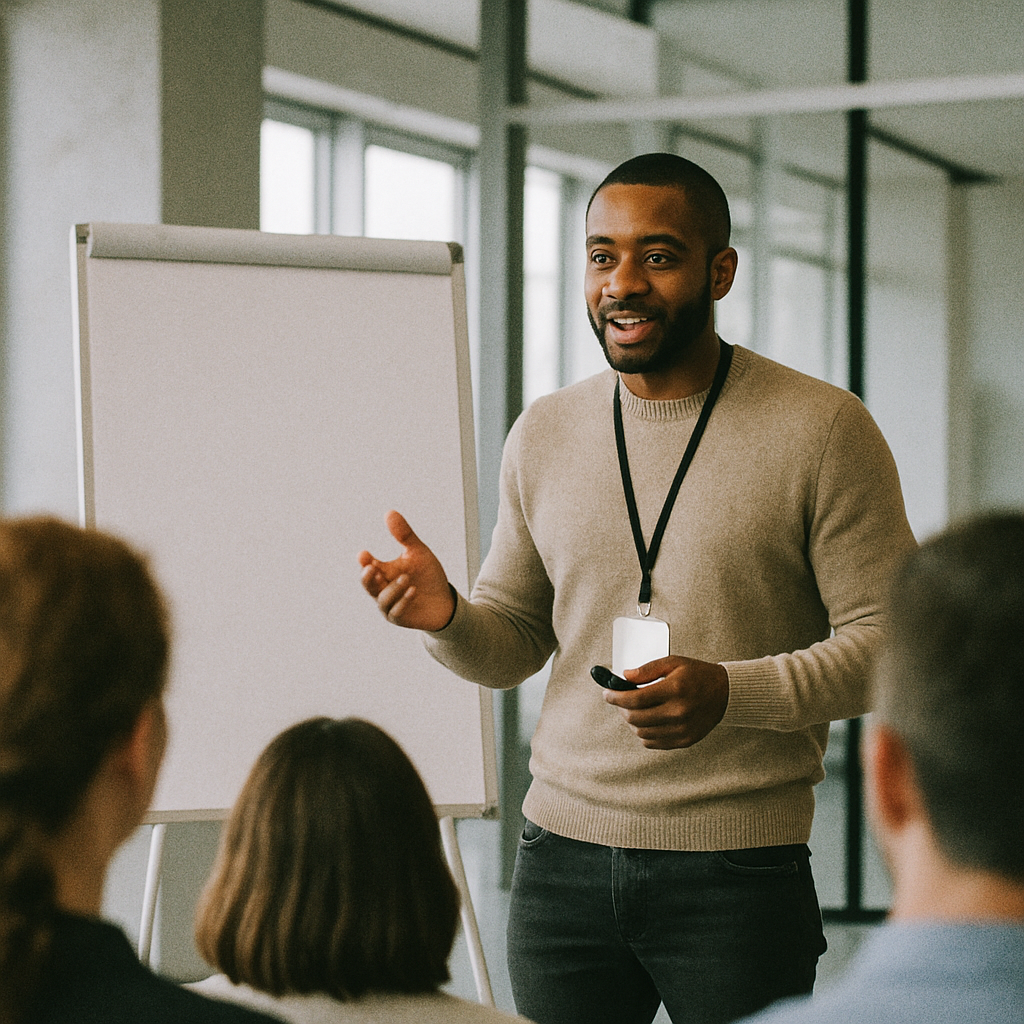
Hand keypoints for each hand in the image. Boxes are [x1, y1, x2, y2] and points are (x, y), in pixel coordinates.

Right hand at [358, 510, 454, 631]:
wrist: (444, 600)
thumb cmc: (427, 576)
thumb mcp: (418, 553)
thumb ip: (404, 535)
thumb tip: (389, 512)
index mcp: (383, 572)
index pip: (368, 566)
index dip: (364, 561)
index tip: (364, 554)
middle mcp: (382, 589)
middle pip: (367, 585)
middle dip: (368, 577)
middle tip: (371, 568)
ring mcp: (389, 606)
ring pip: (382, 599)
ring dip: (393, 588)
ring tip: (406, 578)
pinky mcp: (400, 618)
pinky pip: (396, 612)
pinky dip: (403, 601)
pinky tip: (413, 591)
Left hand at [603, 656, 728, 748]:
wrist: (725, 693)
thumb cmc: (697, 675)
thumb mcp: (673, 662)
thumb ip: (647, 669)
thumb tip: (624, 676)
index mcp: (675, 689)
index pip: (635, 698)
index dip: (616, 697)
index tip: (607, 693)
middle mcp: (679, 712)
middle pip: (635, 718)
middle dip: (621, 709)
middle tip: (619, 700)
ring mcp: (682, 729)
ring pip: (641, 732)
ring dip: (631, 721)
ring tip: (633, 709)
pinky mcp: (684, 740)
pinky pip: (653, 742)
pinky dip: (643, 733)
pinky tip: (646, 721)